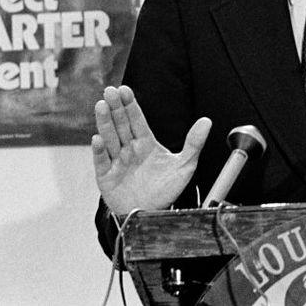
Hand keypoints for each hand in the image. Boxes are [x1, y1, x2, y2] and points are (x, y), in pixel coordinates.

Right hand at [91, 85, 211, 213]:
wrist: (151, 215)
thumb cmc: (166, 190)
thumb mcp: (185, 165)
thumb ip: (194, 143)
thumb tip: (206, 120)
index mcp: (146, 143)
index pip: (137, 120)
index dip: (130, 105)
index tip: (125, 89)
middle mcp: (129, 149)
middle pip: (121, 125)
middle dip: (115, 108)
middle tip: (110, 91)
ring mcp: (117, 162)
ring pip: (110, 138)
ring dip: (105, 122)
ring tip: (101, 106)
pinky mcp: (106, 177)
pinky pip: (101, 161)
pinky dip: (99, 150)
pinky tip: (98, 138)